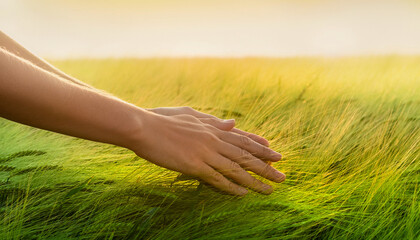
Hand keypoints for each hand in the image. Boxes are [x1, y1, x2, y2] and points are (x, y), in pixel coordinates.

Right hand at [128, 111, 285, 195]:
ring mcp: (205, 153)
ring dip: (255, 180)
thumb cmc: (163, 119)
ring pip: (236, 169)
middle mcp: (214, 140)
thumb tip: (232, 123)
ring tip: (270, 188)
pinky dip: (231, 187)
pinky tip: (243, 194)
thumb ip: (213, 120)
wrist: (144, 127)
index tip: (275, 152)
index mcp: (213, 127)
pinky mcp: (194, 165)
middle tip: (282, 174)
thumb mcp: (191, 114)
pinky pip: (217, 179)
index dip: (260, 146)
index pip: (242, 138)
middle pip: (245, 155)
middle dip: (266, 165)